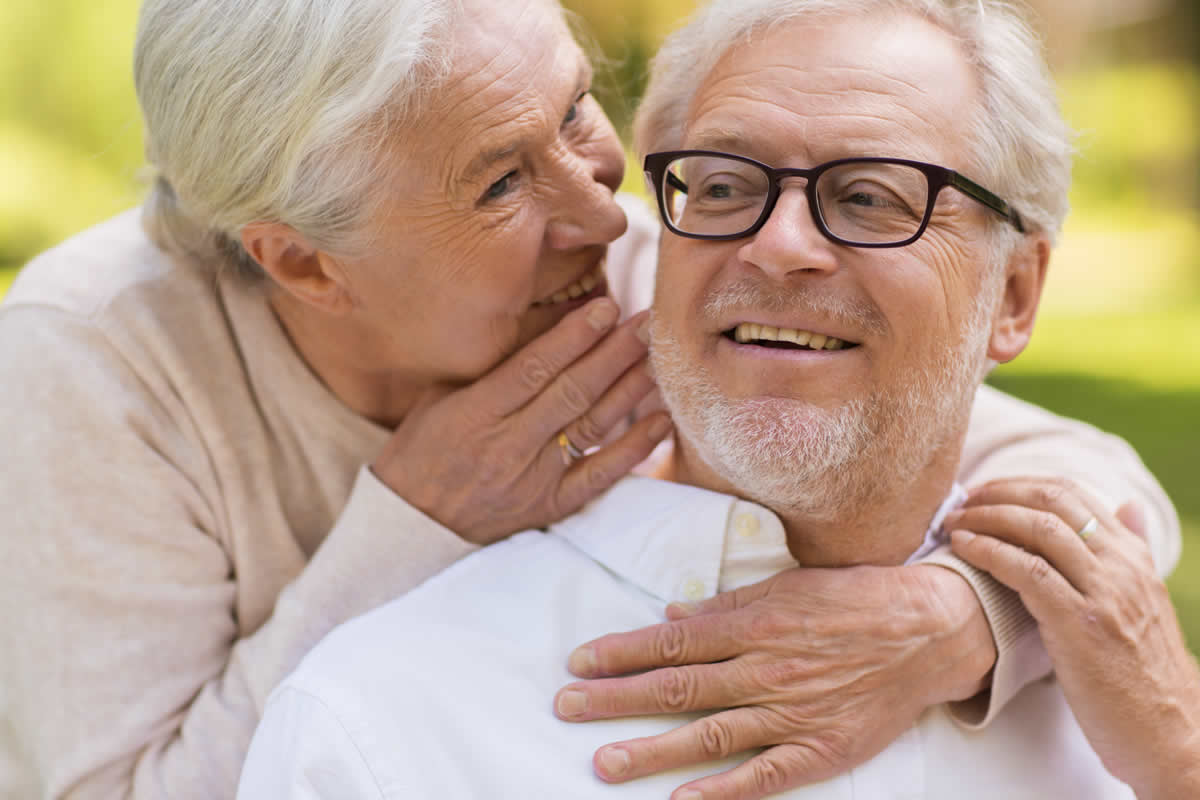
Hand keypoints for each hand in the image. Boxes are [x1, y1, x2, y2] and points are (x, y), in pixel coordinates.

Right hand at [373, 298, 670, 544]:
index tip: (606, 306)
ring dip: (630, 389)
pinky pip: (599, 475)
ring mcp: (532, 479)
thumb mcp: (442, 397)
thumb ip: (493, 364)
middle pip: (571, 391)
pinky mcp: (550, 506)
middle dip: (614, 352)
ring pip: (591, 426)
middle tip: (649, 321)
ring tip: (658, 357)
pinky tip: (660, 420)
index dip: (573, 336)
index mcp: (475, 413)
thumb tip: (548, 322)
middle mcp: (508, 446)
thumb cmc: (423, 450)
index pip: (533, 368)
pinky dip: (634, 449)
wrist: (410, 526)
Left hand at [554, 564, 995, 799]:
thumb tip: (672, 616)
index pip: (672, 642)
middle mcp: (763, 669)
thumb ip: (728, 605)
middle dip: (616, 698)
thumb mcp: (789, 586)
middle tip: (566, 708)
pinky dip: (722, 790)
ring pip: (708, 733)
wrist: (931, 630)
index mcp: (754, 624)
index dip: (622, 652)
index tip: (580, 662)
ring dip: (652, 748)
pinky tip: (682, 799)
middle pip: (676, 686)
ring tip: (603, 762)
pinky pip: (763, 775)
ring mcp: (790, 713)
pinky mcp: (818, 749)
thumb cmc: (856, 600)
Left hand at [946, 477, 1199, 799]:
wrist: (1169, 734)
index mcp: (1134, 557)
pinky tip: (963, 550)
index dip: (1020, 484)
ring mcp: (1102, 592)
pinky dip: (989, 551)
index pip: (1073, 494)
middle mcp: (1121, 566)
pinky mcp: (1080, 623)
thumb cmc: (1146, 674)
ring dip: (985, 517)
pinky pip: (1026, 570)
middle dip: (997, 493)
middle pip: (1051, 501)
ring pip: (1037, 528)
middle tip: (962, 501)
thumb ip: (1132, 552)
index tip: (985, 491)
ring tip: (953, 523)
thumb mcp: (1147, 602)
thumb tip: (1126, 505)